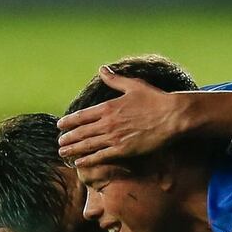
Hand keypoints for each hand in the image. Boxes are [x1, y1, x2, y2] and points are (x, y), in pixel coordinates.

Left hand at [57, 66, 187, 166]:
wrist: (172, 116)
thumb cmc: (155, 99)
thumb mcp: (133, 86)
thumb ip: (115, 80)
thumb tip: (102, 69)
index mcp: (108, 107)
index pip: (81, 116)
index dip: (69, 121)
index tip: (60, 125)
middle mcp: (108, 123)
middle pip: (81, 132)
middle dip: (67, 137)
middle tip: (59, 142)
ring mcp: (114, 138)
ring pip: (87, 145)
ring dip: (73, 149)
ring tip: (63, 152)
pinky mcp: (123, 150)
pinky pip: (100, 157)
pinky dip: (88, 160)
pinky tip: (79, 162)